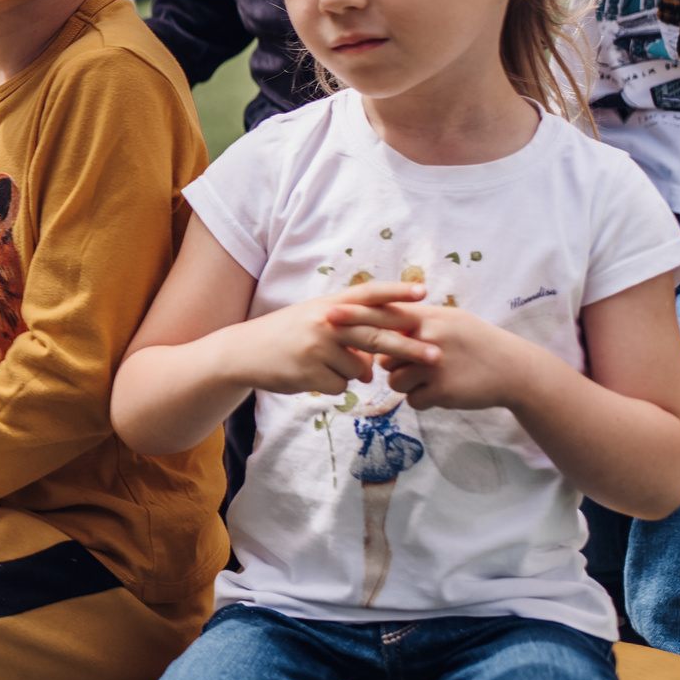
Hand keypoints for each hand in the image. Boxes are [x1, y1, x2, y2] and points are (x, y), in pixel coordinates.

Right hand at [218, 281, 430, 396]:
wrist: (244, 352)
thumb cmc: (286, 335)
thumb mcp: (316, 319)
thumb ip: (349, 329)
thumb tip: (376, 360)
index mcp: (329, 304)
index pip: (368, 294)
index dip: (396, 292)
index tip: (423, 292)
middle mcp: (325, 321)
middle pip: (377, 335)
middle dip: (409, 348)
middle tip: (436, 357)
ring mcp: (317, 346)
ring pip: (360, 369)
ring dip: (349, 373)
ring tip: (320, 364)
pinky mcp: (310, 371)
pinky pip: (341, 386)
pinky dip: (331, 385)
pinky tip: (309, 375)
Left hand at [331, 298, 548, 413]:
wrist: (514, 371)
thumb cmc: (477, 343)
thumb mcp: (450, 321)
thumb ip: (417, 321)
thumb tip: (383, 324)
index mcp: (430, 318)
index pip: (385, 314)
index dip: (355, 315)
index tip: (329, 315)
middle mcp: (430, 339)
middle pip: (383, 352)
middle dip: (380, 359)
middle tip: (390, 360)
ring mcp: (435, 366)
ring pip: (394, 380)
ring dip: (408, 382)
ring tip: (436, 376)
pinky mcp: (442, 391)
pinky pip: (413, 399)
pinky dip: (424, 398)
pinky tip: (444, 391)